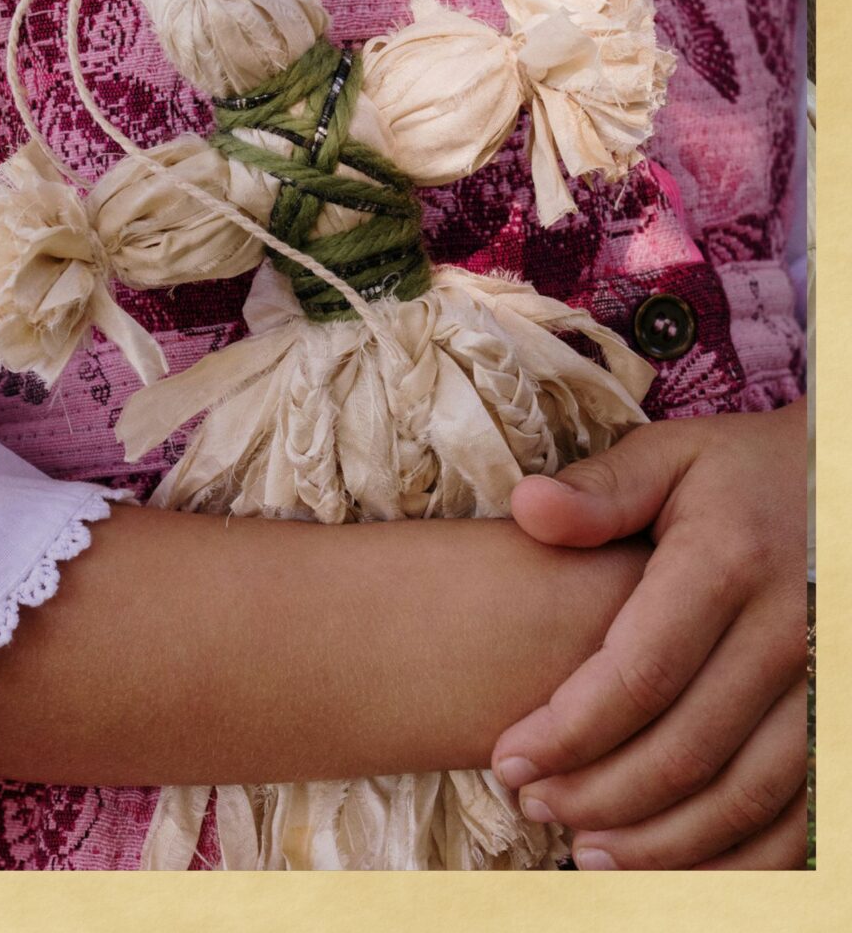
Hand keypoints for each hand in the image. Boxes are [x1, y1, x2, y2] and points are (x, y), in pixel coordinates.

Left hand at [493, 401, 808, 867]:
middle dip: (598, 794)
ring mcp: (831, 687)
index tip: (508, 759)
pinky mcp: (846, 725)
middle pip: (685, 748)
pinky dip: (739, 859)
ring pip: (745, 797)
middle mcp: (791, 634)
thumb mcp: (673, 457)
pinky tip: (672, 868)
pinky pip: (802, 817)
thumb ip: (599, 490)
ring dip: (662, 840)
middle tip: (534, 806)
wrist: (847, 488)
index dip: (568, 730)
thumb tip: (527, 508)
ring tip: (586, 851)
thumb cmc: (743, 475)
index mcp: (729, 566)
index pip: (638, 674)